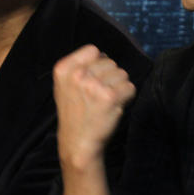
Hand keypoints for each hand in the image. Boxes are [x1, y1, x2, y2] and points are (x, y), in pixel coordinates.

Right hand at [53, 44, 135, 194]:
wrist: (78, 144)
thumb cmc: (74, 115)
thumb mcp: (65, 86)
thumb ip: (79, 68)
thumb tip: (103, 55)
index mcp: (63, 69)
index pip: (93, 50)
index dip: (97, 64)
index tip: (92, 80)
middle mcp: (77, 74)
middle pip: (110, 62)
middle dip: (110, 77)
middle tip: (99, 96)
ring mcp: (94, 85)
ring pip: (122, 74)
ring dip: (119, 87)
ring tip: (106, 102)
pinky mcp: (110, 97)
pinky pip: (130, 87)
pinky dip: (127, 97)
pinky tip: (114, 107)